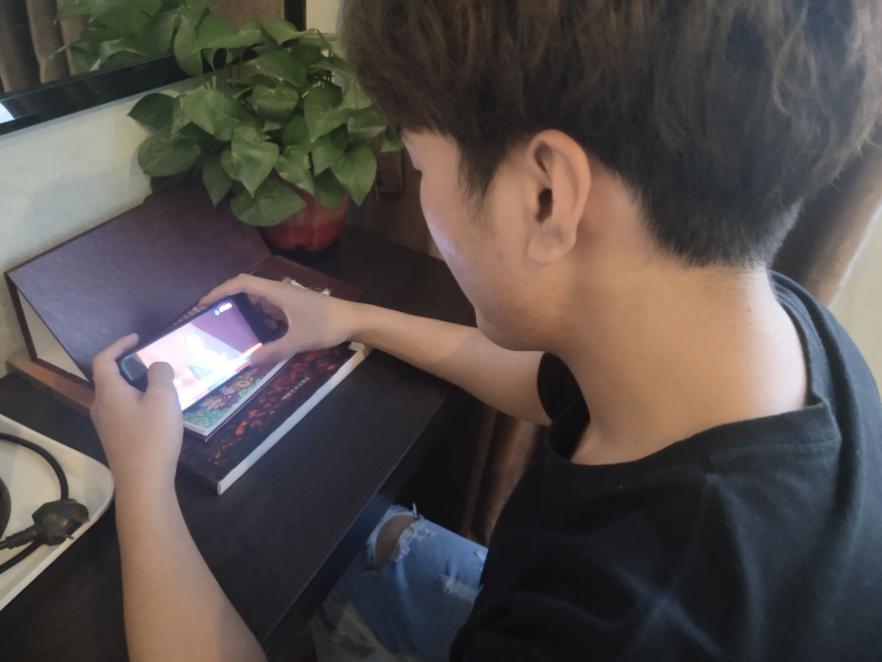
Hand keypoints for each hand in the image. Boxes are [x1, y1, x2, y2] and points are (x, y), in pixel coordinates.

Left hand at [90, 334, 182, 492]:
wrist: (143, 481)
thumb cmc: (152, 436)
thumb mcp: (163, 398)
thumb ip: (160, 374)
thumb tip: (157, 366)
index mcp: (108, 391)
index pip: (103, 359)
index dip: (118, 345)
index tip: (137, 339)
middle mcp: (101, 406)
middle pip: (108, 378)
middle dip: (129, 366)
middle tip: (152, 364)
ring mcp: (105, 425)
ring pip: (116, 396)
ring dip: (134, 386)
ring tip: (159, 387)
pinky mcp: (114, 439)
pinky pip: (122, 411)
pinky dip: (136, 402)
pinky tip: (156, 413)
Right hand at [199, 274, 363, 364]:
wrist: (354, 320)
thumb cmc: (327, 324)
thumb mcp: (299, 340)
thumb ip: (274, 351)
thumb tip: (249, 362)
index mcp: (277, 292)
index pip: (241, 283)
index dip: (220, 290)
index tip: (204, 303)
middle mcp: (280, 291)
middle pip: (247, 292)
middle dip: (229, 304)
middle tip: (214, 322)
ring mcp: (288, 300)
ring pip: (260, 303)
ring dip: (246, 314)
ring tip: (231, 331)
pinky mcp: (295, 308)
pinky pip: (271, 311)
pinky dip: (261, 321)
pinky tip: (258, 337)